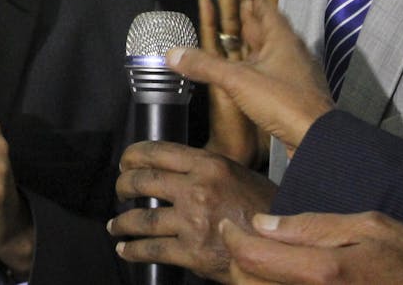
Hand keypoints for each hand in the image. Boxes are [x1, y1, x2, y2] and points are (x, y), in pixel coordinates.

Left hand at [111, 141, 277, 279]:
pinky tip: (126, 249)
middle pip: (142, 181)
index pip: (157, 151)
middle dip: (123, 186)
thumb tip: (177, 170)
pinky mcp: (192, 251)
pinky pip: (152, 249)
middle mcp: (197, 190)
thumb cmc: (268, 212)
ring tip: (116, 224)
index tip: (126, 161)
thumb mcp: (239, 175)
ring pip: (141, 218)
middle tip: (120, 191)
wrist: (286, 248)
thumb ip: (207, 170)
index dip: (133, 155)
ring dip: (122, 222)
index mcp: (209, 165)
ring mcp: (193, 221)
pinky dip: (133, 250)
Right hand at [169, 0, 332, 154]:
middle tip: (237, 9)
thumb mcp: (237, 80)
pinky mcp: (295, 94)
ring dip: (256, 45)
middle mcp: (292, 53)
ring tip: (239, 41)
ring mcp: (295, 74)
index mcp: (282, 40)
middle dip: (252, 20)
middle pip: (269, 29)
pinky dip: (261, 67)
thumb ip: (204, 65)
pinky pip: (274, 72)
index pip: (267, 10)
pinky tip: (252, 75)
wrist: (317, 140)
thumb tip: (172, 53)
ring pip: (272, 52)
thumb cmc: (283, 101)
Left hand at [224, 212, 402, 284]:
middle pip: (248, 284)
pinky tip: (281, 280)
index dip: (233, 238)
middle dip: (238, 261)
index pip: (252, 256)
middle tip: (245, 243)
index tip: (231, 226)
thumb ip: (309, 226)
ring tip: (262, 262)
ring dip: (253, 281)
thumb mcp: (367, 227)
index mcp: (323, 271)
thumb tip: (261, 223)